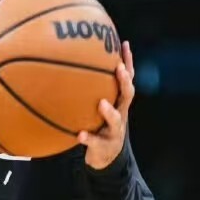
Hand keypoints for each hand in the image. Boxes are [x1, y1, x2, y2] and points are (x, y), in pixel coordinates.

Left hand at [78, 41, 134, 169]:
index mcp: (119, 101)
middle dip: (125, 81)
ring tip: (102, 104)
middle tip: (119, 69)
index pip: (127, 78)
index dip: (128, 61)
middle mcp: (121, 113)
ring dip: (110, 112)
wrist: (106, 154)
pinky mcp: (104, 145)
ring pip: (116, 120)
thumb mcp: (99, 103)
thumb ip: (91, 86)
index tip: (124, 44)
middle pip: (128, 95)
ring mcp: (114, 130)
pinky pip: (96, 141)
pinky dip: (88, 138)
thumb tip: (70, 60)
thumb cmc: (100, 122)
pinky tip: (80, 135)